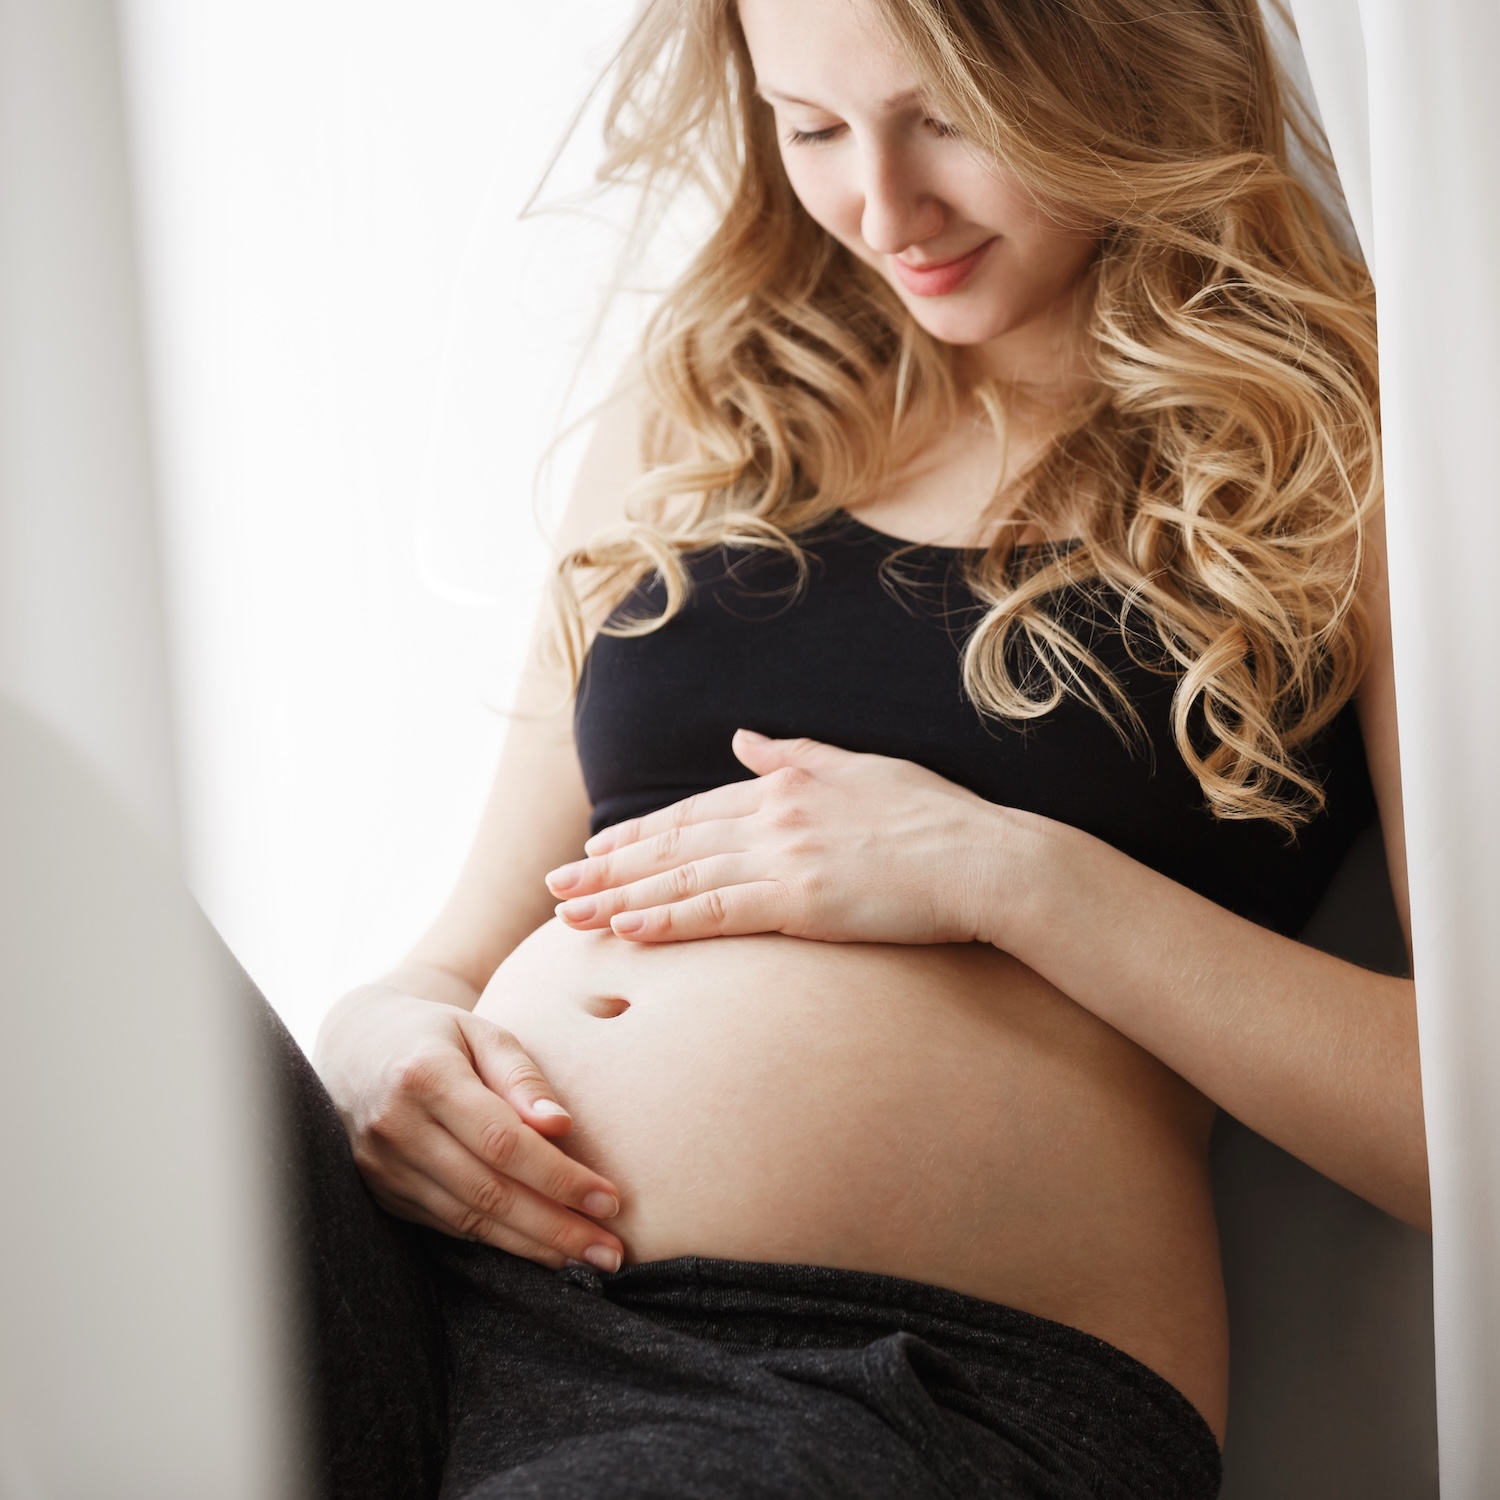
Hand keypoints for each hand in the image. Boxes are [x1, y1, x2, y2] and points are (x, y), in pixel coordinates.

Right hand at [315, 986, 624, 1270]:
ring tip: (587, 1258)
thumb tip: (561, 1127)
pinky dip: (498, 1241)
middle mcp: (396, 1127)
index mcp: (424, 1076)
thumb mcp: (482, 1032)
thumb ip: (522, 1076)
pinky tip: (539, 1248)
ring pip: (468, 1220)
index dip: (559, 1177)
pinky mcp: (381, 1193)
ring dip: (532, 1246)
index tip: (609, 1199)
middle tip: (610, 1252)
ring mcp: (382, 1167)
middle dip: (556, 1228)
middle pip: (488, 1192)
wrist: (357, 1046)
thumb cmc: (436, 1034)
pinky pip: (448, 1226)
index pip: (502, 1142)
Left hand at [545, 730, 1008, 944]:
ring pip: (681, 879)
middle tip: (555, 888)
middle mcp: (773, 816)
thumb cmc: (935, 816)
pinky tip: (627, 932)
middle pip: (672, 845)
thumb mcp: (861, 767)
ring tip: (570, 917)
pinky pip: (717, 912)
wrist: (983, 857)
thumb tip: (745, 737)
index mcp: (786, 785)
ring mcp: (783, 857)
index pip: (693, 812)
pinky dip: (667, 922)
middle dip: (607, 867)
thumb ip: (795, 754)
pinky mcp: (800, 901)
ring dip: (619, 899)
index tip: (596, 849)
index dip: (639, 833)